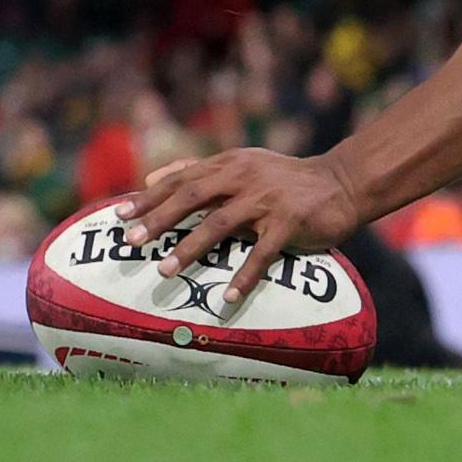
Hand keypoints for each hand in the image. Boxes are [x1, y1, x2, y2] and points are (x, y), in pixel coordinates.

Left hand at [117, 147, 364, 312]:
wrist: (341, 182)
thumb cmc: (283, 179)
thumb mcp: (240, 165)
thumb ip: (197, 171)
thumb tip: (150, 179)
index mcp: (227, 163)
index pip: (181, 180)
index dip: (149, 197)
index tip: (120, 216)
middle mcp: (242, 176)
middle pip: (192, 197)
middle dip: (159, 220)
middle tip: (131, 242)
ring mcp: (265, 199)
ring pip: (220, 224)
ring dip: (190, 249)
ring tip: (164, 271)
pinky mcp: (289, 222)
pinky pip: (262, 253)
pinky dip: (244, 276)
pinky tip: (227, 298)